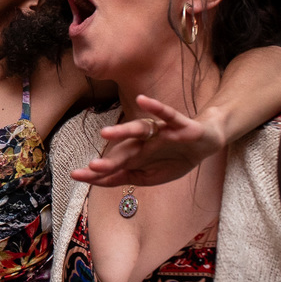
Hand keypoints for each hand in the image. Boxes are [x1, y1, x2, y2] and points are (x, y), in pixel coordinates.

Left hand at [71, 95, 223, 186]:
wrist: (206, 141)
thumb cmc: (175, 157)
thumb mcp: (150, 174)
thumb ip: (126, 176)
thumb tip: (100, 181)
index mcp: (136, 154)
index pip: (114, 165)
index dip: (98, 172)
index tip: (75, 176)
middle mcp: (144, 142)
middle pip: (124, 151)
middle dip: (110, 161)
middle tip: (91, 166)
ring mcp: (160, 131)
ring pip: (139, 130)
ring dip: (122, 131)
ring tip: (105, 133)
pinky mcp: (178, 124)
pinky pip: (167, 114)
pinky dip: (156, 107)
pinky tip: (143, 99)